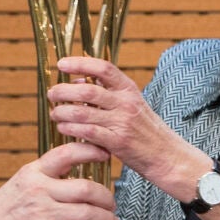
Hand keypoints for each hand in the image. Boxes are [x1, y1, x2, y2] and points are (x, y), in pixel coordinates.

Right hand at [0, 142, 120, 219]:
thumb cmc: (4, 211)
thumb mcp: (22, 183)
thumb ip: (51, 180)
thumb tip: (87, 185)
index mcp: (33, 172)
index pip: (67, 153)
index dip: (91, 150)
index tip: (106, 154)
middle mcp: (39, 190)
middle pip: (87, 189)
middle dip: (107, 198)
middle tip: (111, 204)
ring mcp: (42, 214)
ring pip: (89, 214)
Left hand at [49, 56, 204, 191]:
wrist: (167, 156)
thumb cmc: (145, 130)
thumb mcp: (131, 104)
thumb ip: (106, 92)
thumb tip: (77, 80)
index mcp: (129, 89)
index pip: (103, 68)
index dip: (80, 63)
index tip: (62, 64)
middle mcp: (126, 103)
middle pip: (88, 90)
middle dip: (64, 91)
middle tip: (52, 93)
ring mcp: (123, 122)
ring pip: (84, 112)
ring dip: (63, 112)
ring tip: (54, 113)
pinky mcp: (118, 142)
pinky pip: (88, 133)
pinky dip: (71, 129)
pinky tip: (63, 128)